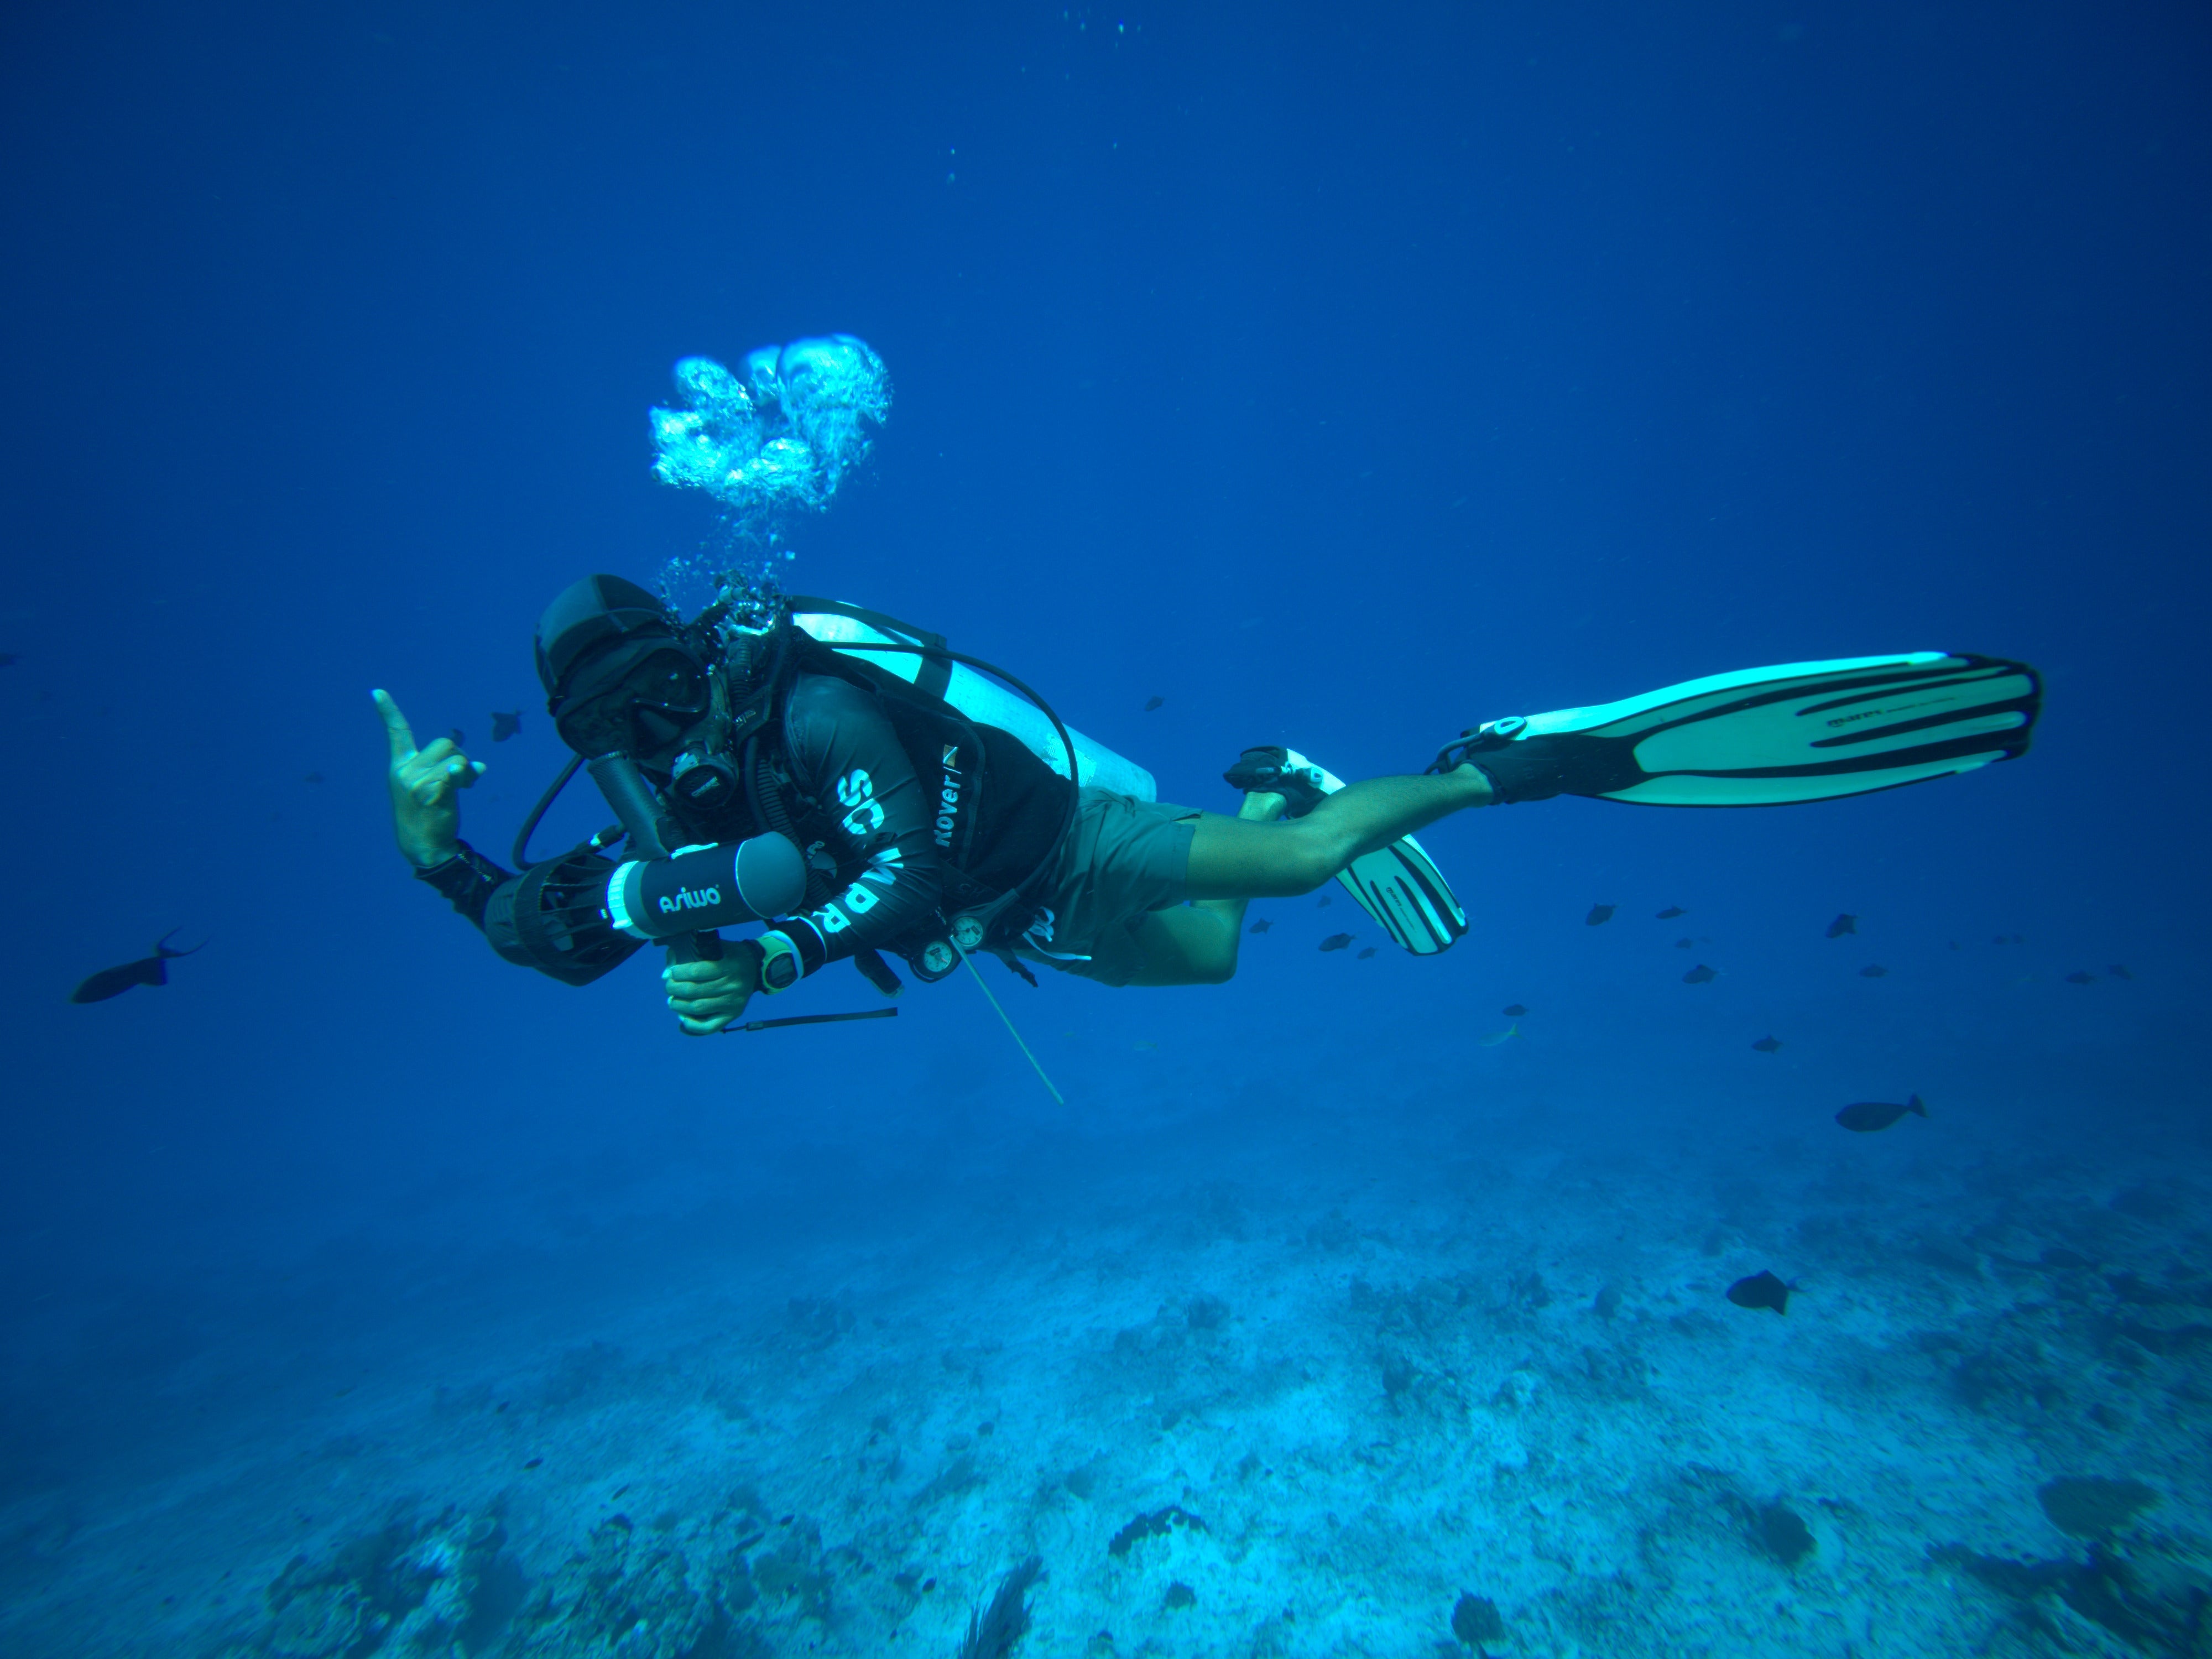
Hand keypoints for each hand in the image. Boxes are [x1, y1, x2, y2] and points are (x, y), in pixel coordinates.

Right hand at [374, 688, 484, 867]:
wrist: (424, 846)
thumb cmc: (428, 814)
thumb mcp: (428, 786)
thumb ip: (445, 769)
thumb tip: (479, 765)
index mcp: (400, 766)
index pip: (396, 733)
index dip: (388, 711)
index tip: (377, 692)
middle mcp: (405, 771)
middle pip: (445, 743)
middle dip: (460, 757)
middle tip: (464, 778)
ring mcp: (416, 782)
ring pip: (456, 757)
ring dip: (468, 771)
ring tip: (466, 788)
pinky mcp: (432, 792)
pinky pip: (453, 773)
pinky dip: (462, 775)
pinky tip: (466, 783)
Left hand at [665, 952, 760, 1035]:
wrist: (755, 967)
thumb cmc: (729, 955)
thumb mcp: (715, 947)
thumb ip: (691, 953)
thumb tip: (666, 973)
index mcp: (729, 965)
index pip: (697, 971)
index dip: (679, 972)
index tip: (672, 972)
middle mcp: (733, 985)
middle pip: (694, 991)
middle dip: (675, 989)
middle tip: (669, 986)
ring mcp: (734, 1002)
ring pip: (698, 1008)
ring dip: (679, 1005)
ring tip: (672, 1001)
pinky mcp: (734, 1014)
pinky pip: (710, 1026)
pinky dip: (692, 1026)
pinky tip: (682, 1018)